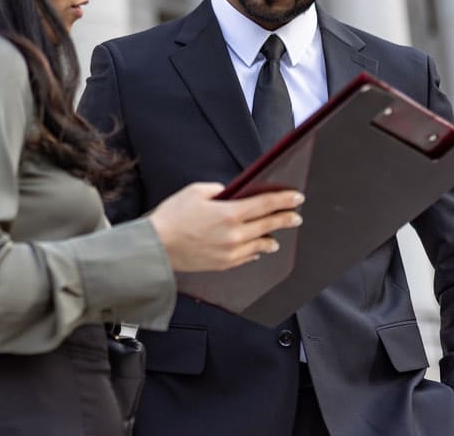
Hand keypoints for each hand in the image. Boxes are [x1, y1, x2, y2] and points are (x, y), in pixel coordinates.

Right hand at [148, 182, 302, 271]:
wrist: (156, 247)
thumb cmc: (172, 218)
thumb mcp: (195, 191)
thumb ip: (218, 189)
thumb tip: (229, 193)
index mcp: (229, 213)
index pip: (265, 204)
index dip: (284, 200)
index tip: (296, 197)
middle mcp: (235, 234)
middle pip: (269, 225)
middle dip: (286, 219)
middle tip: (296, 216)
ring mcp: (231, 252)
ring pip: (260, 245)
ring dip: (271, 238)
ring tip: (277, 236)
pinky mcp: (223, 264)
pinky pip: (247, 258)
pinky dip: (255, 252)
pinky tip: (257, 250)